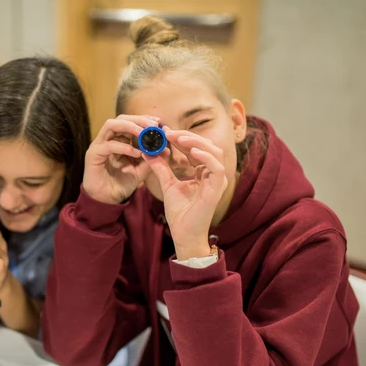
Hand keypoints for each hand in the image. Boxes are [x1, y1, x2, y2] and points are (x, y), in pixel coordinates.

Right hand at [83, 115, 159, 203]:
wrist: (107, 201)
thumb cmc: (122, 184)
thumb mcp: (141, 170)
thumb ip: (151, 159)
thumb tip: (166, 150)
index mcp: (118, 140)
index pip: (130, 122)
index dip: (144, 119)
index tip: (158, 122)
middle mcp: (107, 139)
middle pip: (121, 119)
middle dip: (138, 120)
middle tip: (153, 125)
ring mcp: (98, 145)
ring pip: (111, 125)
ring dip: (129, 127)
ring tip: (144, 133)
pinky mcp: (93, 155)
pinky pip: (109, 145)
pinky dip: (124, 147)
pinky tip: (136, 153)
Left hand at [144, 128, 227, 259]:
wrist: (183, 233)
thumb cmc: (179, 212)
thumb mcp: (167, 184)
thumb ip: (160, 167)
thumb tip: (147, 151)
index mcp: (203, 171)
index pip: (195, 148)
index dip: (182, 138)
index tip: (165, 131)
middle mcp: (212, 174)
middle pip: (206, 146)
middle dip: (188, 136)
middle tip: (169, 132)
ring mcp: (217, 180)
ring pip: (214, 152)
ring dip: (197, 142)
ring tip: (179, 138)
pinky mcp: (217, 188)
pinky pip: (216, 167)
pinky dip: (206, 157)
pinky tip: (192, 152)